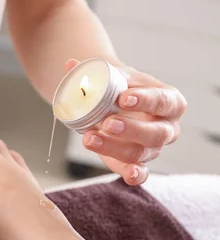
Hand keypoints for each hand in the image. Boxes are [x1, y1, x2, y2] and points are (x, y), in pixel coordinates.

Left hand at [65, 59, 186, 184]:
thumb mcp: (108, 75)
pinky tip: (129, 174)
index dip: (146, 100)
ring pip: (142, 153)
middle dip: (132, 129)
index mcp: (168, 100)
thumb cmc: (115, 87)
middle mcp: (167, 127)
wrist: (108, 103)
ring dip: (116, 147)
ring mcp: (153, 148)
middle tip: (108, 122)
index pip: (163, 101)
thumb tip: (71, 65)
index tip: (124, 97)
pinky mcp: (137, 163)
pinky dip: (136, 175)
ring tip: (90, 138)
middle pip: (156, 132)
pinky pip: (142, 174)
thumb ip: (90, 70)